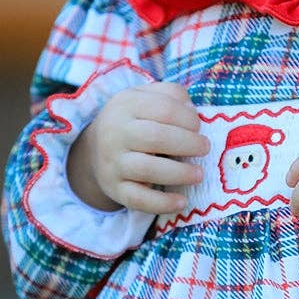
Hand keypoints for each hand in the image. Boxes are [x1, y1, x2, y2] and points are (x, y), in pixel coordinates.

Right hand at [71, 80, 209, 214]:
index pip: (163, 109)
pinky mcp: (115, 189)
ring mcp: (113, 163)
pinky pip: (138, 199)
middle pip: (156, 137)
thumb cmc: (133, 120)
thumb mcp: (146, 97)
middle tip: (205, 148)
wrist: (94, 149)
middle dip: (187, 143)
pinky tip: (182, 202)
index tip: (198, 128)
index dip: (188, 119)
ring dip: (179, 173)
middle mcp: (115, 133)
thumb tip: (192, 112)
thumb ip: (172, 96)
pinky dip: (162, 203)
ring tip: (198, 174)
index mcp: (126, 105)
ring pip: (147, 169)